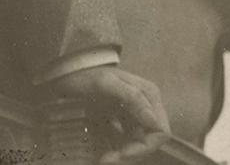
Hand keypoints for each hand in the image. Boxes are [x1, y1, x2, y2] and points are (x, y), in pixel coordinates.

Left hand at [51, 65, 170, 163]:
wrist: (70, 73)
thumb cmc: (87, 75)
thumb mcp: (106, 83)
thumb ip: (132, 98)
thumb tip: (152, 120)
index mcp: (149, 95)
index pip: (160, 131)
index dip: (144, 147)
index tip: (122, 154)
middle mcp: (147, 105)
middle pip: (149, 141)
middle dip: (131, 154)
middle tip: (106, 160)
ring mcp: (136, 114)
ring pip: (138, 145)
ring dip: (123, 155)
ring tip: (103, 158)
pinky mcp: (124, 121)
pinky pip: (127, 142)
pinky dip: (117, 150)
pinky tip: (104, 152)